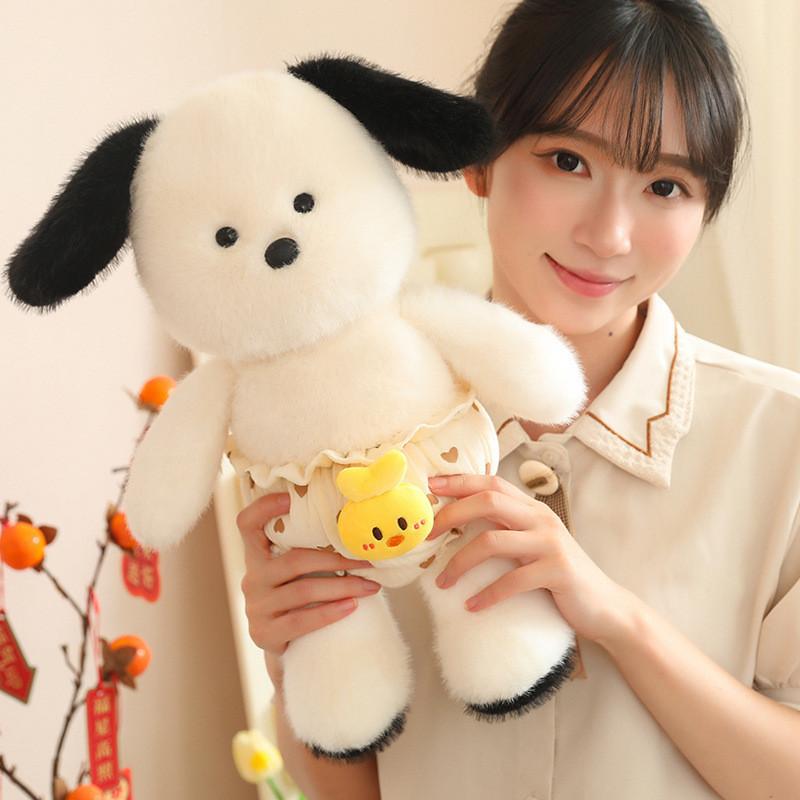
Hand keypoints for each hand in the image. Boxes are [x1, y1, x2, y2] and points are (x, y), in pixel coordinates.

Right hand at [236, 493, 380, 671]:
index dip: (264, 508)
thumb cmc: (298, 598)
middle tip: (368, 562)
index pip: (247, 524)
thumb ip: (307, 549)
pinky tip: (352, 607)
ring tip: (370, 586)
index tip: (290, 499)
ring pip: (303, 591)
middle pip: (295, 561)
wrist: (286, 646)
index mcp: (257, 555)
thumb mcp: (294, 572)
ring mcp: (256, 607)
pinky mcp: (265, 633)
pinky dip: (329, 612)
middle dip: (337, 560)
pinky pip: (300, 620)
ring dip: (342, 587)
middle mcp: (252, 578)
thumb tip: (357, 529)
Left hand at [427, 474, 637, 646]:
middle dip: (451, 514)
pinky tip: (472, 606)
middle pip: (488, 502)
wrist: (605, 606)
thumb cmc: (559, 576)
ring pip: (492, 541)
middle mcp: (541, 519)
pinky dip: (487, 594)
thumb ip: (507, 529)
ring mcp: (550, 544)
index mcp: (532, 509)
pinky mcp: (556, 572)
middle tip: (426, 535)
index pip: (491, 483)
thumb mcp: (533, 544)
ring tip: (442, 583)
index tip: (430, 487)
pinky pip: (511, 581)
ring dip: (460, 563)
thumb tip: (459, 525)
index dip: (459, 482)